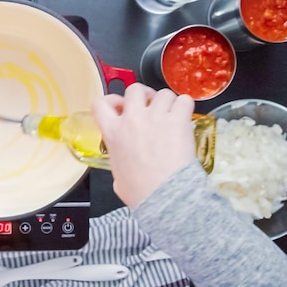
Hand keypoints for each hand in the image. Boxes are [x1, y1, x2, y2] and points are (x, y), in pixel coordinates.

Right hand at [91, 83, 195, 208]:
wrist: (164, 196)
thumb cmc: (141, 191)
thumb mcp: (117, 175)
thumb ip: (119, 160)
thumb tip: (123, 165)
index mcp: (113, 132)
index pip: (100, 104)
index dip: (111, 100)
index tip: (118, 104)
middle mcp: (132, 119)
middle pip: (134, 89)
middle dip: (143, 94)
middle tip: (150, 104)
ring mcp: (155, 117)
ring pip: (162, 93)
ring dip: (167, 101)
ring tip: (171, 113)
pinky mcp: (177, 121)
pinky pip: (184, 101)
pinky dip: (185, 106)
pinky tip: (185, 116)